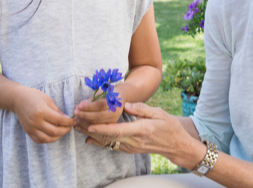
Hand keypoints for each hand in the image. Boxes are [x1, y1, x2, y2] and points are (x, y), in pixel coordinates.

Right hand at [13, 86, 74, 143]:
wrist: (18, 99)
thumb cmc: (34, 96)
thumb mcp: (48, 100)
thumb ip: (57, 110)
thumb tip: (67, 119)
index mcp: (42, 112)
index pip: (59, 120)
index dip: (68, 122)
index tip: (73, 120)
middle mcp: (36, 122)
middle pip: (54, 131)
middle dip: (65, 130)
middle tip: (70, 127)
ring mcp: (31, 128)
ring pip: (48, 139)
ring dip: (58, 137)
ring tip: (63, 131)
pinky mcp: (28, 132)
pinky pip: (40, 140)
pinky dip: (48, 139)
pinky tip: (53, 135)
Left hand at [73, 89, 123, 127]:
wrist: (119, 98)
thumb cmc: (107, 94)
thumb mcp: (100, 93)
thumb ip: (91, 100)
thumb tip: (80, 106)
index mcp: (113, 102)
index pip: (99, 105)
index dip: (88, 106)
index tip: (78, 106)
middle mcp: (115, 112)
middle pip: (98, 116)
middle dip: (85, 115)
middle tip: (75, 113)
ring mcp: (114, 119)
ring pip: (98, 123)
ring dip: (85, 121)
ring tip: (76, 119)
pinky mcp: (111, 124)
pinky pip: (98, 127)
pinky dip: (88, 126)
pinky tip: (80, 125)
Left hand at [74, 102, 206, 169]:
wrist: (176, 145)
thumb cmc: (169, 126)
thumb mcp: (159, 113)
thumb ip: (141, 108)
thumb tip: (125, 104)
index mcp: (142, 129)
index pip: (119, 130)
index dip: (103, 129)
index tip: (90, 126)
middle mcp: (134, 140)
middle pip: (109, 137)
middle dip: (91, 130)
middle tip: (76, 122)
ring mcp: (132, 147)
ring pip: (108, 143)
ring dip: (92, 136)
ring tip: (78, 128)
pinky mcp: (130, 149)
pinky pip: (112, 146)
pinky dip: (99, 142)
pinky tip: (89, 139)